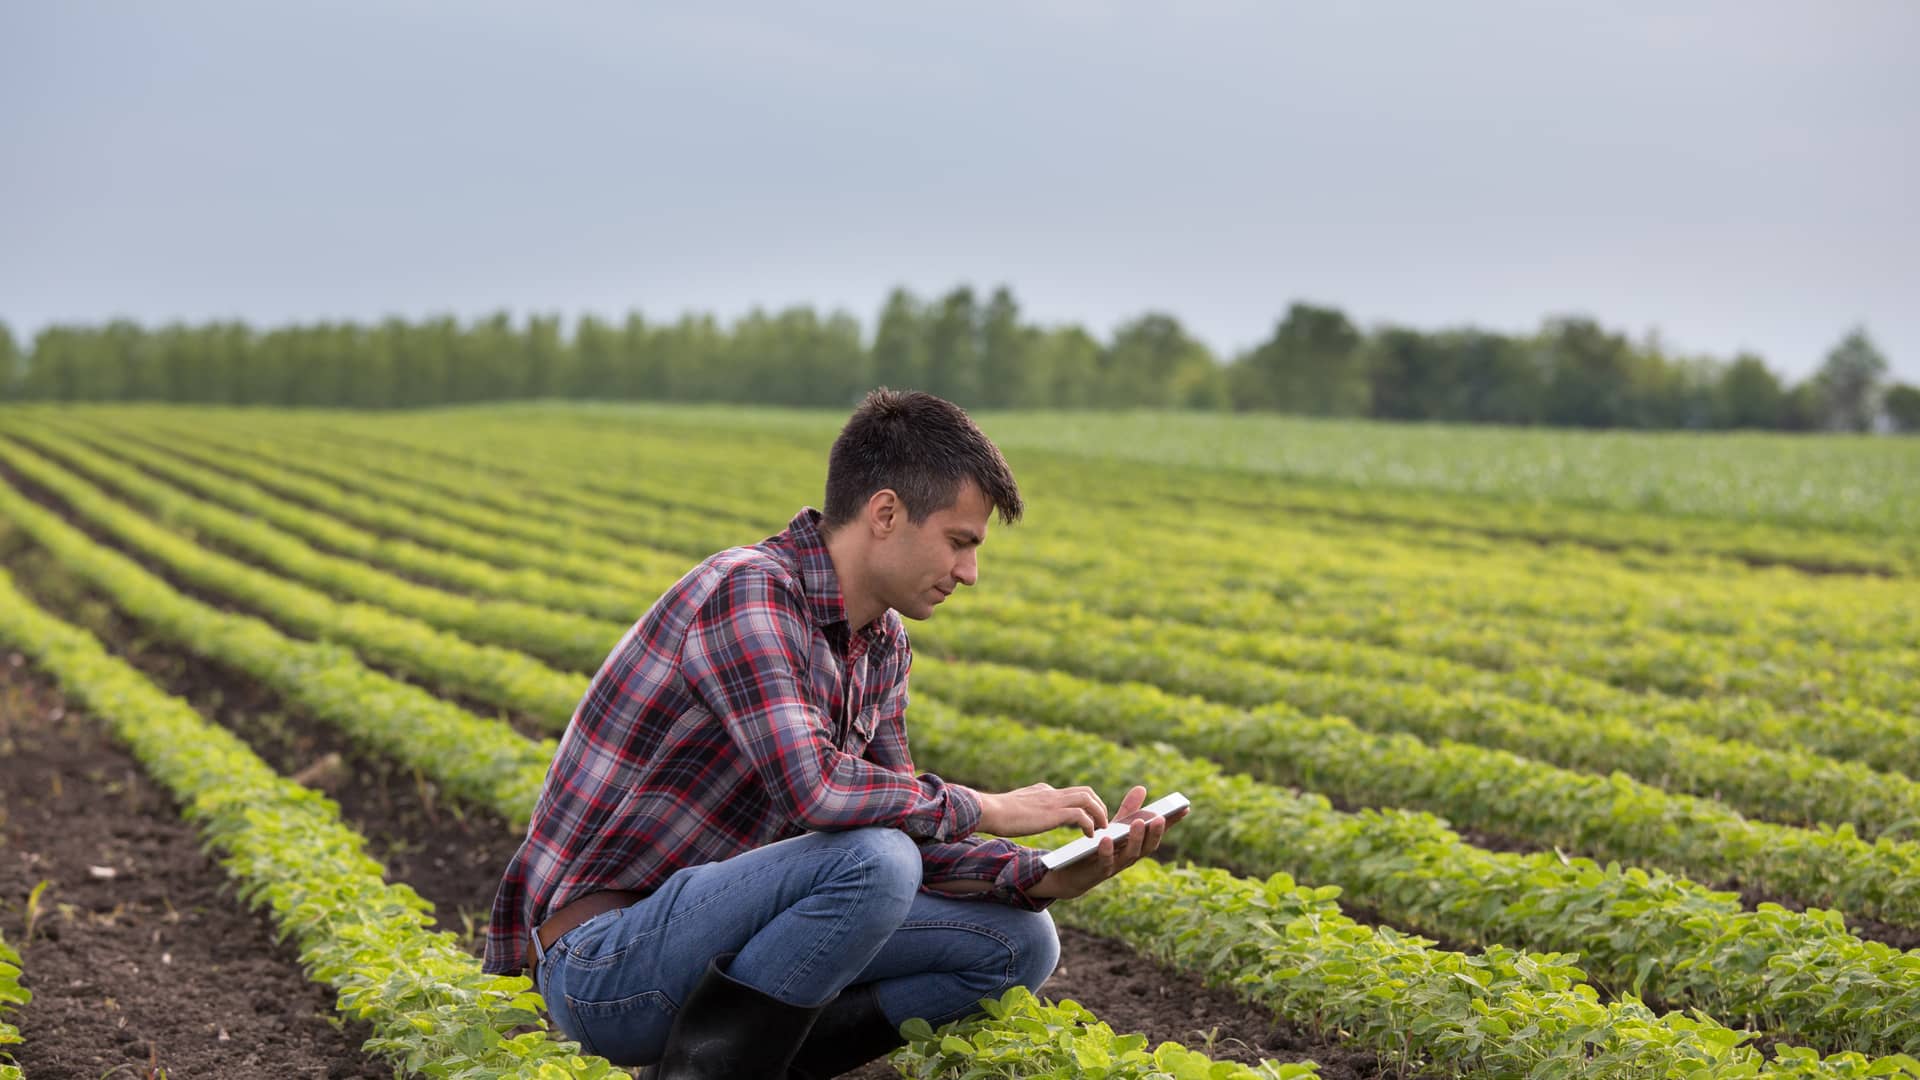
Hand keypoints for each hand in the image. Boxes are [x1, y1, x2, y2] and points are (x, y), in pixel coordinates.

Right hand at [975, 781, 1109, 838]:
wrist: (990, 811)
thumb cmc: (998, 814)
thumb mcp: (1016, 807)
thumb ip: (1029, 808)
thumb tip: (1030, 814)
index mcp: (1043, 791)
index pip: (1071, 793)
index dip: (1084, 805)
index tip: (1089, 818)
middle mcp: (1051, 792)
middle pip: (1086, 792)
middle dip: (1098, 806)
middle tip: (1102, 823)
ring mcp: (1053, 801)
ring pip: (1088, 799)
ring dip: (1099, 814)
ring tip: (1102, 829)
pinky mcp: (1054, 813)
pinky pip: (1081, 815)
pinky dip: (1089, 825)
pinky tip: (1089, 836)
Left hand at [1029, 785, 1186, 900]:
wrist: (1072, 873)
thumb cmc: (1098, 848)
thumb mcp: (1114, 827)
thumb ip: (1128, 810)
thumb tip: (1142, 788)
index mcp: (1137, 845)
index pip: (1157, 833)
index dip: (1172, 822)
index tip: (1184, 808)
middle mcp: (1131, 857)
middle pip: (1148, 846)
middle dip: (1156, 832)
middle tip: (1160, 817)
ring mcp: (1116, 866)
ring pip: (1131, 855)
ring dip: (1136, 839)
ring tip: (1137, 823)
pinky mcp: (1098, 872)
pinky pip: (1105, 862)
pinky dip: (1107, 851)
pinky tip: (1106, 838)